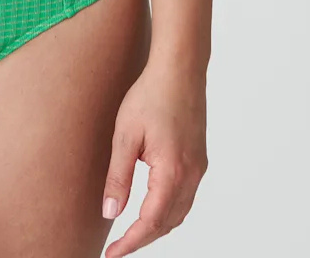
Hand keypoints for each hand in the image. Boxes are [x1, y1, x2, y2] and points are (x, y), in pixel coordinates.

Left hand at [101, 60, 207, 256]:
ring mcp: (198, 168)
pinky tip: (152, 206)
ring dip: (157, 226)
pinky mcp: (198, 159)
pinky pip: (185, 196)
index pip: (151, 222)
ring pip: (179, 212)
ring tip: (131, 232)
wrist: (179, 69)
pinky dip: (168, 209)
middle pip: (168, 223)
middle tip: (118, 247)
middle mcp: (191, 175)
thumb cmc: (150, 95)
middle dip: (143, 238)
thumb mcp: (125, 135)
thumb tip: (110, 213)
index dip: (130, 242)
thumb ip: (118, 177)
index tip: (112, 254)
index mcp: (172, 172)